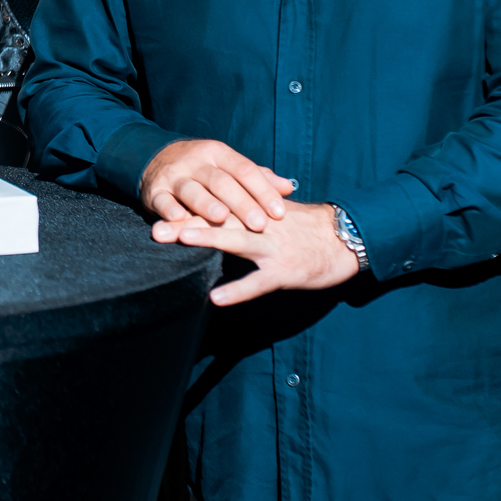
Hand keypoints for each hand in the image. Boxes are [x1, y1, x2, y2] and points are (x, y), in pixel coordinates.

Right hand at [139, 137, 294, 229]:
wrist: (156, 158)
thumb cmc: (202, 169)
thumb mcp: (227, 166)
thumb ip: (257, 178)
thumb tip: (288, 187)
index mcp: (218, 153)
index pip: (245, 170)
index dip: (263, 191)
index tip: (279, 213)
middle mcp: (196, 162)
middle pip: (221, 182)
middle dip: (241, 202)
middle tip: (259, 223)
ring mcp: (174, 176)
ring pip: (192, 190)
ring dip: (206, 204)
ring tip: (221, 217)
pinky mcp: (154, 191)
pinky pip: (162, 201)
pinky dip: (169, 210)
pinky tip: (179, 219)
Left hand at [152, 201, 360, 305]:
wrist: (345, 238)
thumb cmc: (303, 227)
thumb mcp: (272, 210)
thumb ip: (243, 206)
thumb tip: (212, 203)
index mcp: (253, 210)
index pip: (216, 204)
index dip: (186, 206)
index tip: (157, 208)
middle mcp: (259, 224)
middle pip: (218, 219)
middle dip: (185, 223)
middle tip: (156, 229)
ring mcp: (271, 247)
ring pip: (236, 241)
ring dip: (208, 239)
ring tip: (182, 240)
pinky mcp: (284, 271)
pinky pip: (257, 282)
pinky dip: (237, 290)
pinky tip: (216, 297)